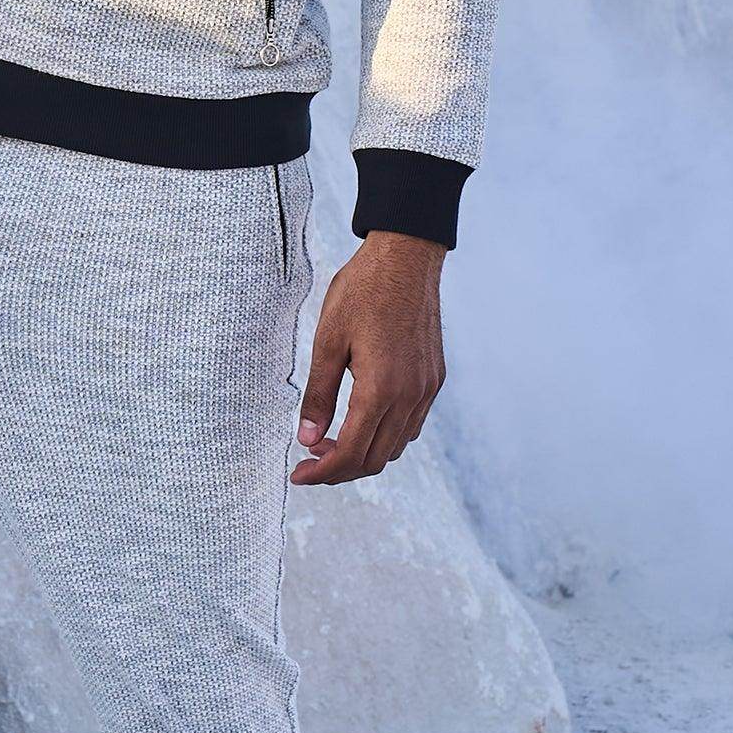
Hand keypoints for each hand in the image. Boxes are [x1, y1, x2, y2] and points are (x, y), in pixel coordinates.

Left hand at [292, 231, 445, 485]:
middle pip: (375, 459)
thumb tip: (306, 438)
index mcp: (381, 389)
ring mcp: (427, 389)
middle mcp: (410, 396)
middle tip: (310, 460)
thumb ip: (318, 395)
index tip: (299, 474)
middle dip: (340, 469)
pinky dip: (385, 435)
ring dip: (363, 454)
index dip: (322, 473)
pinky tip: (361, 420)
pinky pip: (411, 425)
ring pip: (396, 446)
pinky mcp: (434, 379)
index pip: (351, 453)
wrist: (407, 258)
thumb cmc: (363, 291)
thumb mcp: (327, 340)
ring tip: (331, 441)